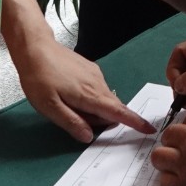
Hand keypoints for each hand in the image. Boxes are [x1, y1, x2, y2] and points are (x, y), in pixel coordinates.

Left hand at [13, 37, 153, 142]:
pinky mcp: (90, 68)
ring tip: (66, 105)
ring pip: (103, 98)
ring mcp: (95, 74)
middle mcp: (98, 84)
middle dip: (102, 120)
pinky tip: (70, 94)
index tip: (149, 129)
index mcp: (90, 95)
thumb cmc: (39, 79)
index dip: (134, 122)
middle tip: (76, 120)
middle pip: (111, 108)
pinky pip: (97, 89)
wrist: (36, 48)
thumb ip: (71, 122)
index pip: (118, 112)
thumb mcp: (49, 107)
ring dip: (93, 109)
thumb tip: (89, 137)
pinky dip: (91, 98)